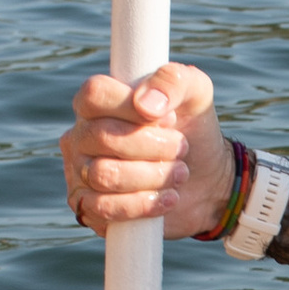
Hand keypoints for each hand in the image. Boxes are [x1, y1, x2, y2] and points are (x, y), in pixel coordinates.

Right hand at [63, 62, 232, 235]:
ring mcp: (80, 173)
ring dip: (151, 176)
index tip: (168, 118)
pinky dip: (142, 204)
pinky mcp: (90, 209)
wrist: (208, 182)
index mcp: (97, 103)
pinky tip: (168, 198)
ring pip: (103, 174)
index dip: (131, 106)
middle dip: (152, 146)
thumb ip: (174, 81)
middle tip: (181, 149)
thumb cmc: (193, 131)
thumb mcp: (195, 94)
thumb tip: (144, 103)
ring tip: (179, 173)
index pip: (94, 94)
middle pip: (101, 136)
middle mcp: (81, 136)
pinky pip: (104, 208)